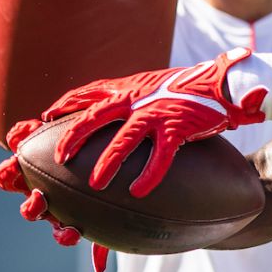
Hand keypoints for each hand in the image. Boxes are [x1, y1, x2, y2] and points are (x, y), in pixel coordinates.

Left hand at [0, 119, 111, 271]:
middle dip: (34, 208)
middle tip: (41, 199)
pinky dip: (20, 137)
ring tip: (15, 167)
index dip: (65, 234)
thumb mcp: (116, 196)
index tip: (76, 230)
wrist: (113, 122)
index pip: (63, 231)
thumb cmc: (116, 161)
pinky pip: (19, 141)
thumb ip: (105, 235)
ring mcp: (37, 168)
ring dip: (11, 175)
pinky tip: (26, 131)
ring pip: (15, 179)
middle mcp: (49, 193)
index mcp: (69, 211)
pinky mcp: (33, 139)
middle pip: (34, 209)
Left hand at [42, 47, 266, 196]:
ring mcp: (156, 112)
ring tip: (95, 183)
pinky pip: (160, 156)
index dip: (67, 103)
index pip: (91, 91)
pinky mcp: (177, 126)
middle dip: (73, 135)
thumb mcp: (157, 85)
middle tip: (59, 156)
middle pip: (96, 115)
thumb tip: (122, 106)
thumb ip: (138, 95)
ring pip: (124, 139)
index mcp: (132, 86)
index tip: (47, 114)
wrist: (224, 81)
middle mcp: (139, 97)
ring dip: (107, 161)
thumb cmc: (192, 86)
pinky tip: (140, 190)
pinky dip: (149, 174)